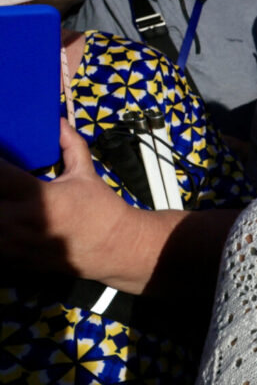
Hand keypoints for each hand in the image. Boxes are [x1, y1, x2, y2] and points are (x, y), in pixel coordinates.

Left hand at [0, 119, 136, 284]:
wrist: (117, 248)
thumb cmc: (102, 210)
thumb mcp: (87, 174)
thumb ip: (70, 146)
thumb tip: (59, 122)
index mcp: (40, 196)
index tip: (1, 158)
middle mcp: (23, 221)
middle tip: (3, 184)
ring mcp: (16, 245)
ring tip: (4, 202)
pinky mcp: (15, 261)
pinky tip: (6, 222)